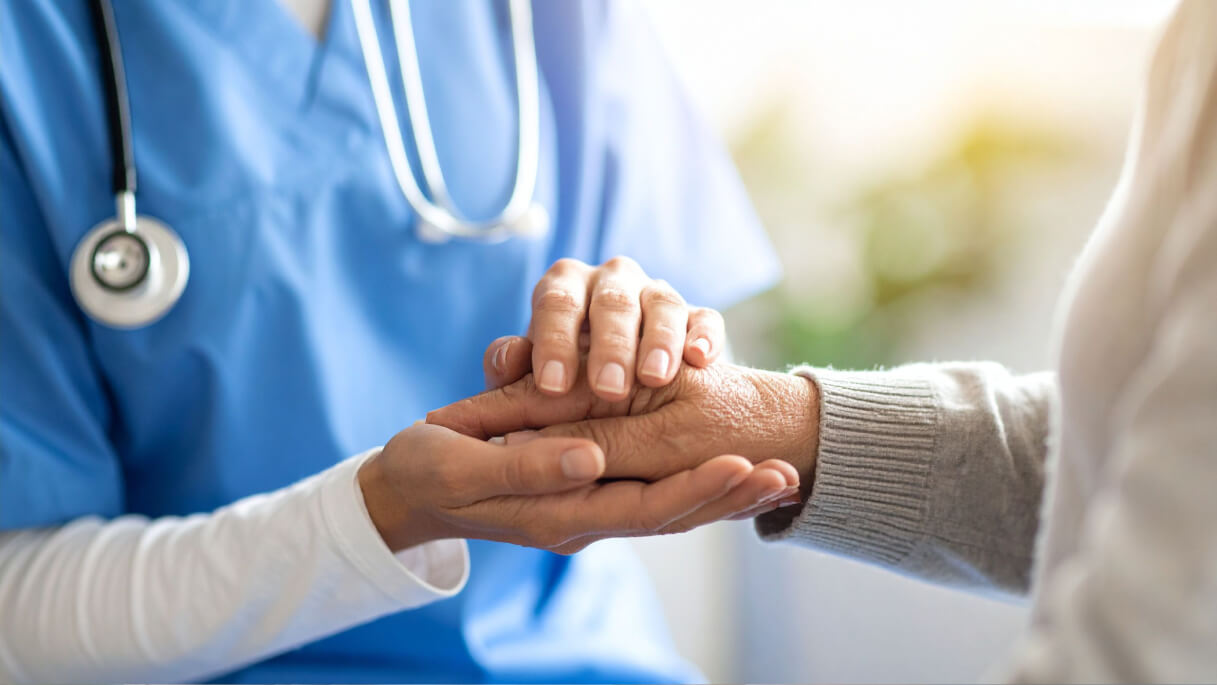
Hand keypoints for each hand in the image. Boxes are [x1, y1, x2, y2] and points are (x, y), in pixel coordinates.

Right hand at [357, 422, 800, 553]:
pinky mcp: (585, 491)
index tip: (745, 466)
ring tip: (779, 477)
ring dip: (724, 494)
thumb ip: (527, 466)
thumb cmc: (427, 470)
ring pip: (669, 508)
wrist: (405, 490)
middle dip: (730, 497)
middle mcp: (583, 518)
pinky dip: (694, 485)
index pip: (642, 507)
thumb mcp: (464, 464)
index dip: (696, 489)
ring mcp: (586, 508)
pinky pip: (650, 494)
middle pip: (671, 515)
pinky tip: (728, 473)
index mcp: (557, 514)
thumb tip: (590, 460)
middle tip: (789, 475)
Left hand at [498, 257, 725, 399]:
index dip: (554, 341)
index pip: (557, 302)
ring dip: (659, 340)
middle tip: (608, 390)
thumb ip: (513, 372)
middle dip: (610, 346)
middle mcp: (611, 281)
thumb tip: (506, 360)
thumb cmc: (563, 383)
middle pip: (612, 301)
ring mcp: (657, 294)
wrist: (621, 390)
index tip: (553, 386)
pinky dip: (704, 335)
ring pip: (661, 305)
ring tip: (655, 378)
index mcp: (564, 287)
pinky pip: (705, 318)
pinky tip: (700, 359)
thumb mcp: (533, 379)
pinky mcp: (696, 316)